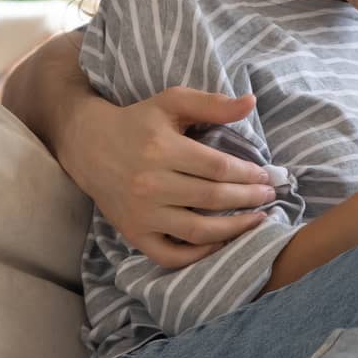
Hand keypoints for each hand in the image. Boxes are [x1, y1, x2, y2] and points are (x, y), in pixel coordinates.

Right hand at [57, 87, 276, 267]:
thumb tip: (251, 102)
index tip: (265, 176)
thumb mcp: (172, 102)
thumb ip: (212, 104)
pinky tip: (221, 244)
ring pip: (198, 230)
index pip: (219, 168)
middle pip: (213, 198)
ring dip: (234, 230)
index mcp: (162, 149)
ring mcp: (142, 213)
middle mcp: (151, 184)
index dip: (248, 174)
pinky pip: (171, 255)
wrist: (88, 145)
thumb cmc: (137, 121)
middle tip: (268, 197)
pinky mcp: (134, 233)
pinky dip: (198, 256)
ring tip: (256, 221)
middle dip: (249, 199)